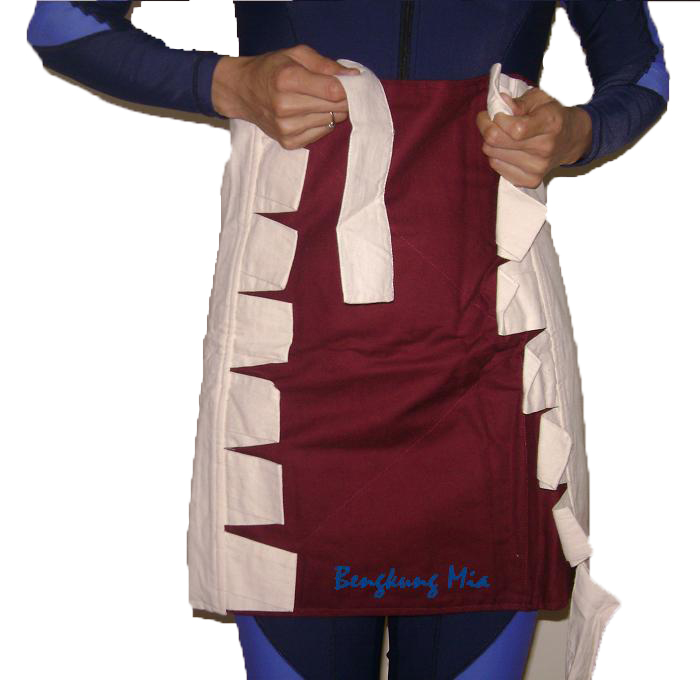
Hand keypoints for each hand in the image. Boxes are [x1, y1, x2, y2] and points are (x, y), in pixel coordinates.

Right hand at [212, 44, 359, 148]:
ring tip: (318, 100)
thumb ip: (326, 65)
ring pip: (331, 121)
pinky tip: (310, 113)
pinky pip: (321, 134)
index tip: (348, 83)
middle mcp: (285, 106)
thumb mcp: (296, 55)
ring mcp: (286, 127)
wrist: (242, 91)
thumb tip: (355, 77)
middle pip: (335, 107)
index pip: (333, 90)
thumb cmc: (272, 69)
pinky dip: (322, 123)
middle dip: (342, 98)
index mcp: (287, 79)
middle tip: (335, 91)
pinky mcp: (288, 142)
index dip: (347, 87)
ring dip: (332, 111)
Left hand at [476, 87, 592, 187]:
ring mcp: (537, 167)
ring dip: (490, 143)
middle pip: (496, 141)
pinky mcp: (530, 180)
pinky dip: (496, 156)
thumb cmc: (551, 116)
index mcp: (550, 123)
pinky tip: (506, 149)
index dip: (497, 118)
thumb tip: (501, 103)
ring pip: (492, 155)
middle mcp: (545, 148)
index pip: (514, 128)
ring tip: (501, 135)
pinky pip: (497, 167)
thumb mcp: (540, 99)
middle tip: (489, 121)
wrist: (569, 140)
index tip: (495, 112)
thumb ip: (519, 102)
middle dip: (487, 127)